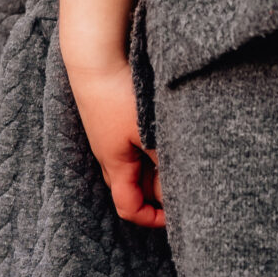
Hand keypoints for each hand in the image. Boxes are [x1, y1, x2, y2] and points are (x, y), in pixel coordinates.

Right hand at [67, 59, 165, 227]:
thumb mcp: (147, 133)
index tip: (177, 213)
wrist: (94, 58)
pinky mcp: (111, 119)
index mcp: (114, 165)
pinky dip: (149, 149)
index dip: (152, 218)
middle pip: (134, 189)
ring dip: (156, 169)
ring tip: (177, 156)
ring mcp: (108, 137)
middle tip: (184, 182)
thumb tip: (179, 186)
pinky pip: (131, 145)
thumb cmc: (118, 96)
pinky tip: (164, 134)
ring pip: (135, 165)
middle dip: (158, 193)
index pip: (129, 207)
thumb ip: (163, 161)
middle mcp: (108, 156)